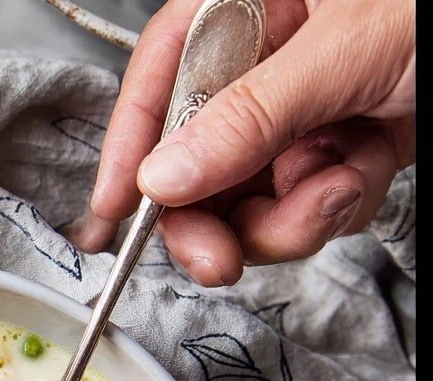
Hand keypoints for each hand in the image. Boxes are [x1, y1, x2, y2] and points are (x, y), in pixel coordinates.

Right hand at [72, 0, 414, 285]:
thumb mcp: (349, 50)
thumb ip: (250, 116)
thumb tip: (165, 176)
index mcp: (251, 6)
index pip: (160, 78)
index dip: (127, 149)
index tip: (112, 218)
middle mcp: (267, 62)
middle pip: (195, 159)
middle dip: (211, 218)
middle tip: (219, 259)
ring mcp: (302, 112)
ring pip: (248, 197)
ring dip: (288, 217)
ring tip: (339, 186)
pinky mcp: (338, 149)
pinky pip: (303, 205)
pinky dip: (332, 208)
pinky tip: (363, 175)